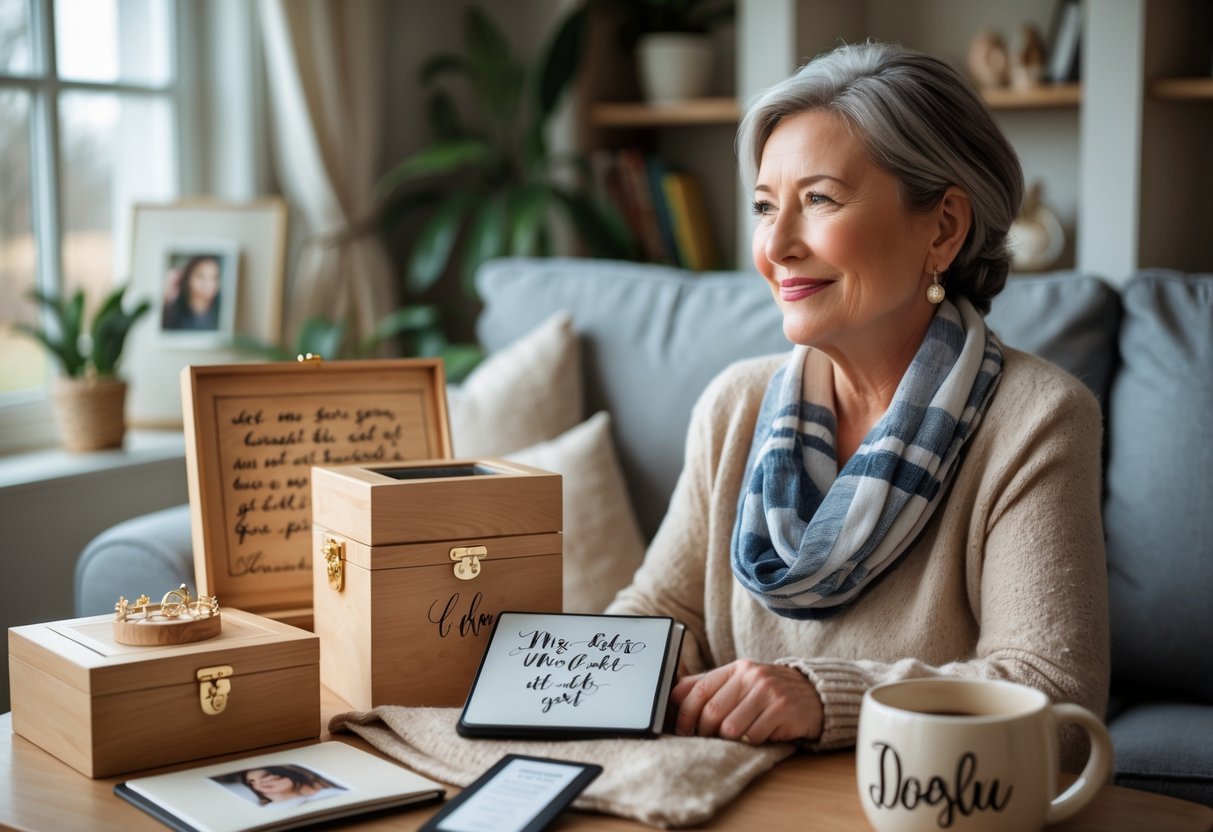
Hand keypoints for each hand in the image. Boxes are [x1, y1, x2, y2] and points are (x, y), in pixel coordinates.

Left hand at [670, 659, 822, 743]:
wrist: (812, 693)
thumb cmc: (768, 692)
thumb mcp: (739, 682)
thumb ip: (707, 685)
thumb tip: (672, 692)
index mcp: (737, 668)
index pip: (699, 690)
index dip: (685, 714)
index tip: (681, 731)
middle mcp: (751, 676)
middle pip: (713, 712)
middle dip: (705, 732)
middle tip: (708, 740)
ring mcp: (768, 691)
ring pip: (732, 728)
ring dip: (731, 739)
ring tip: (739, 735)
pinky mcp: (783, 709)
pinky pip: (754, 736)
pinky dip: (753, 741)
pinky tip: (761, 734)